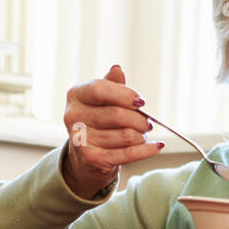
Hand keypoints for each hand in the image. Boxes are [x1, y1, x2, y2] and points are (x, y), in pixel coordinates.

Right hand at [62, 64, 162, 198]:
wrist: (85, 158)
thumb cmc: (98, 122)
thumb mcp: (102, 100)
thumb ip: (111, 85)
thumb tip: (117, 69)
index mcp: (76, 95)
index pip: (100, 90)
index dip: (125, 95)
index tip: (141, 102)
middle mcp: (73, 116)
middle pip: (117, 115)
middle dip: (140, 120)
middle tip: (147, 123)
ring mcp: (80, 139)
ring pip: (126, 135)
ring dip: (141, 136)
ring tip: (142, 136)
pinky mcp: (91, 159)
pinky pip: (127, 153)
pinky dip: (146, 150)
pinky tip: (155, 147)